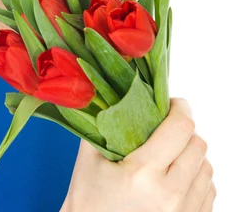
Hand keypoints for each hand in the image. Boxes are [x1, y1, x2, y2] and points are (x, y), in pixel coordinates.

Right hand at [60, 98, 216, 211]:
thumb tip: (108, 95)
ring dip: (192, 155)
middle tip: (167, 128)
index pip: (180, 127)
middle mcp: (169, 195)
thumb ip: (99, 125)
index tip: (171, 103)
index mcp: (143, 173)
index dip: (180, 108)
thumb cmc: (88, 204)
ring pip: (207, 169)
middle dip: (184, 130)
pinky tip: (176, 177)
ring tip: (171, 154)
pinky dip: (196, 179)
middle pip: (198, 145)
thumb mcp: (87, 160)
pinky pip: (208, 193)